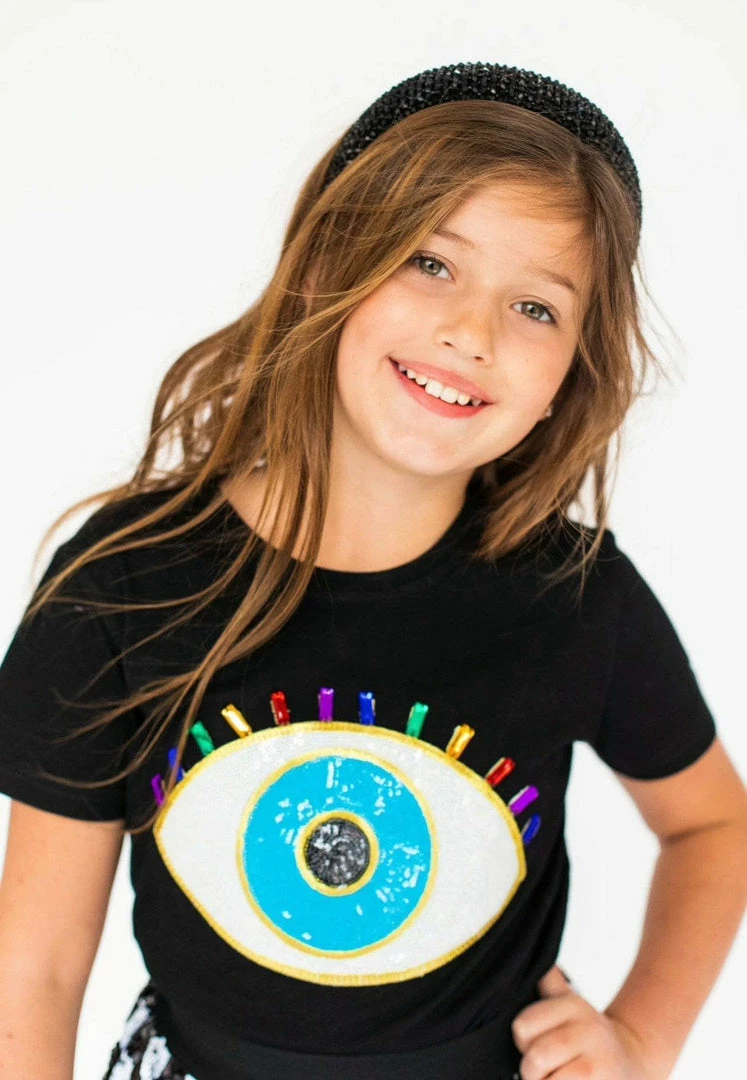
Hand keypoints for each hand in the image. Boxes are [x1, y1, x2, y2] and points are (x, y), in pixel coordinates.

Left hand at [510, 964, 653, 1078]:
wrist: (633, 1060)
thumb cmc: (591, 1037)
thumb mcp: (570, 1003)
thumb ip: (550, 983)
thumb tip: (537, 961)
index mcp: (573, 1006)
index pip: (523, 1026)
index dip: (523, 1042)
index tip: (535, 1044)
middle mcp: (588, 1029)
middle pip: (536, 1057)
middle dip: (532, 1070)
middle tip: (544, 1070)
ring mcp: (597, 1060)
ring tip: (557, 1078)